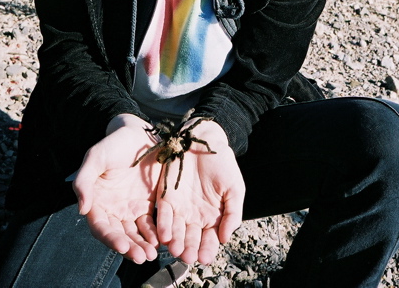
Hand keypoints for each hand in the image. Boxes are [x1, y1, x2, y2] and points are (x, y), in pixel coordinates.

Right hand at [73, 114, 161, 263]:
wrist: (137, 132)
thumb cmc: (112, 144)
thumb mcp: (95, 157)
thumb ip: (84, 181)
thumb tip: (82, 210)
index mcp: (98, 203)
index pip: (101, 227)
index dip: (110, 238)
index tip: (122, 246)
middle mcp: (114, 210)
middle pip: (121, 235)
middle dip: (131, 248)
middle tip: (142, 257)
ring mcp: (133, 208)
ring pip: (137, 233)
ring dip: (144, 245)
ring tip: (153, 254)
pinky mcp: (150, 203)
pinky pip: (154, 222)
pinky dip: (158, 232)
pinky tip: (165, 239)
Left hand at [156, 120, 244, 265]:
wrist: (204, 140)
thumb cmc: (222, 163)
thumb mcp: (235, 188)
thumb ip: (233, 213)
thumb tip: (226, 239)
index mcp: (212, 217)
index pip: (209, 239)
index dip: (207, 249)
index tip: (205, 258)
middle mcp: (194, 216)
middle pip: (191, 238)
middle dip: (189, 249)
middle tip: (188, 256)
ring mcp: (179, 208)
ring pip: (176, 231)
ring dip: (175, 241)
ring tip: (176, 249)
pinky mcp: (165, 197)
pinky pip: (162, 215)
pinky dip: (163, 225)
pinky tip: (165, 235)